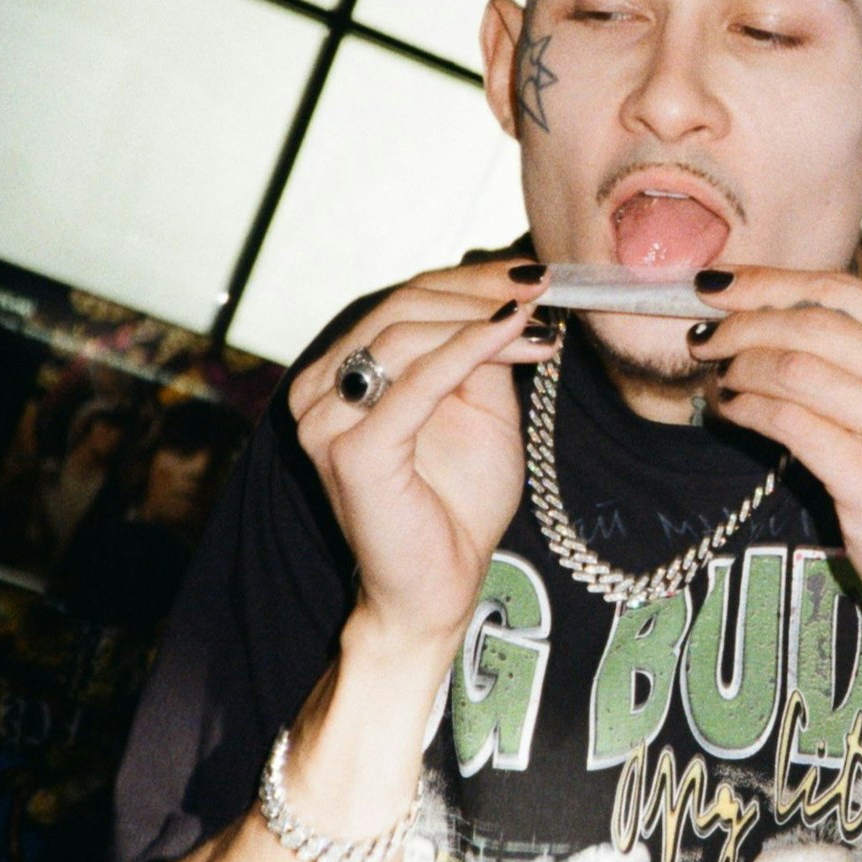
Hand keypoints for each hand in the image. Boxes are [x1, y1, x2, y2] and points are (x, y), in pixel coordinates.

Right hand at [286, 261, 551, 646]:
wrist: (440, 586)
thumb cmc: (457, 503)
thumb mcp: (480, 409)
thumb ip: (480, 353)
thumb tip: (510, 296)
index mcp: (340, 373)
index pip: (404, 299)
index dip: (470, 279)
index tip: (533, 275)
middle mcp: (319, 389)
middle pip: (401, 305)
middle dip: (478, 291)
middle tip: (543, 289)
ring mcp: (325, 419)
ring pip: (404, 332)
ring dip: (481, 318)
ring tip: (540, 320)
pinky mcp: (349, 450)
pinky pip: (416, 381)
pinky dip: (469, 348)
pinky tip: (514, 335)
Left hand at [684, 266, 861, 643]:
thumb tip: (767, 298)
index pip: (844, 291)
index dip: (770, 284)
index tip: (717, 287)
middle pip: (816, 325)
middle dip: (745, 324)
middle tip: (706, 337)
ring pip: (797, 371)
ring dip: (741, 367)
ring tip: (719, 375)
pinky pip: (790, 424)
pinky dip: (747, 408)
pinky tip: (731, 409)